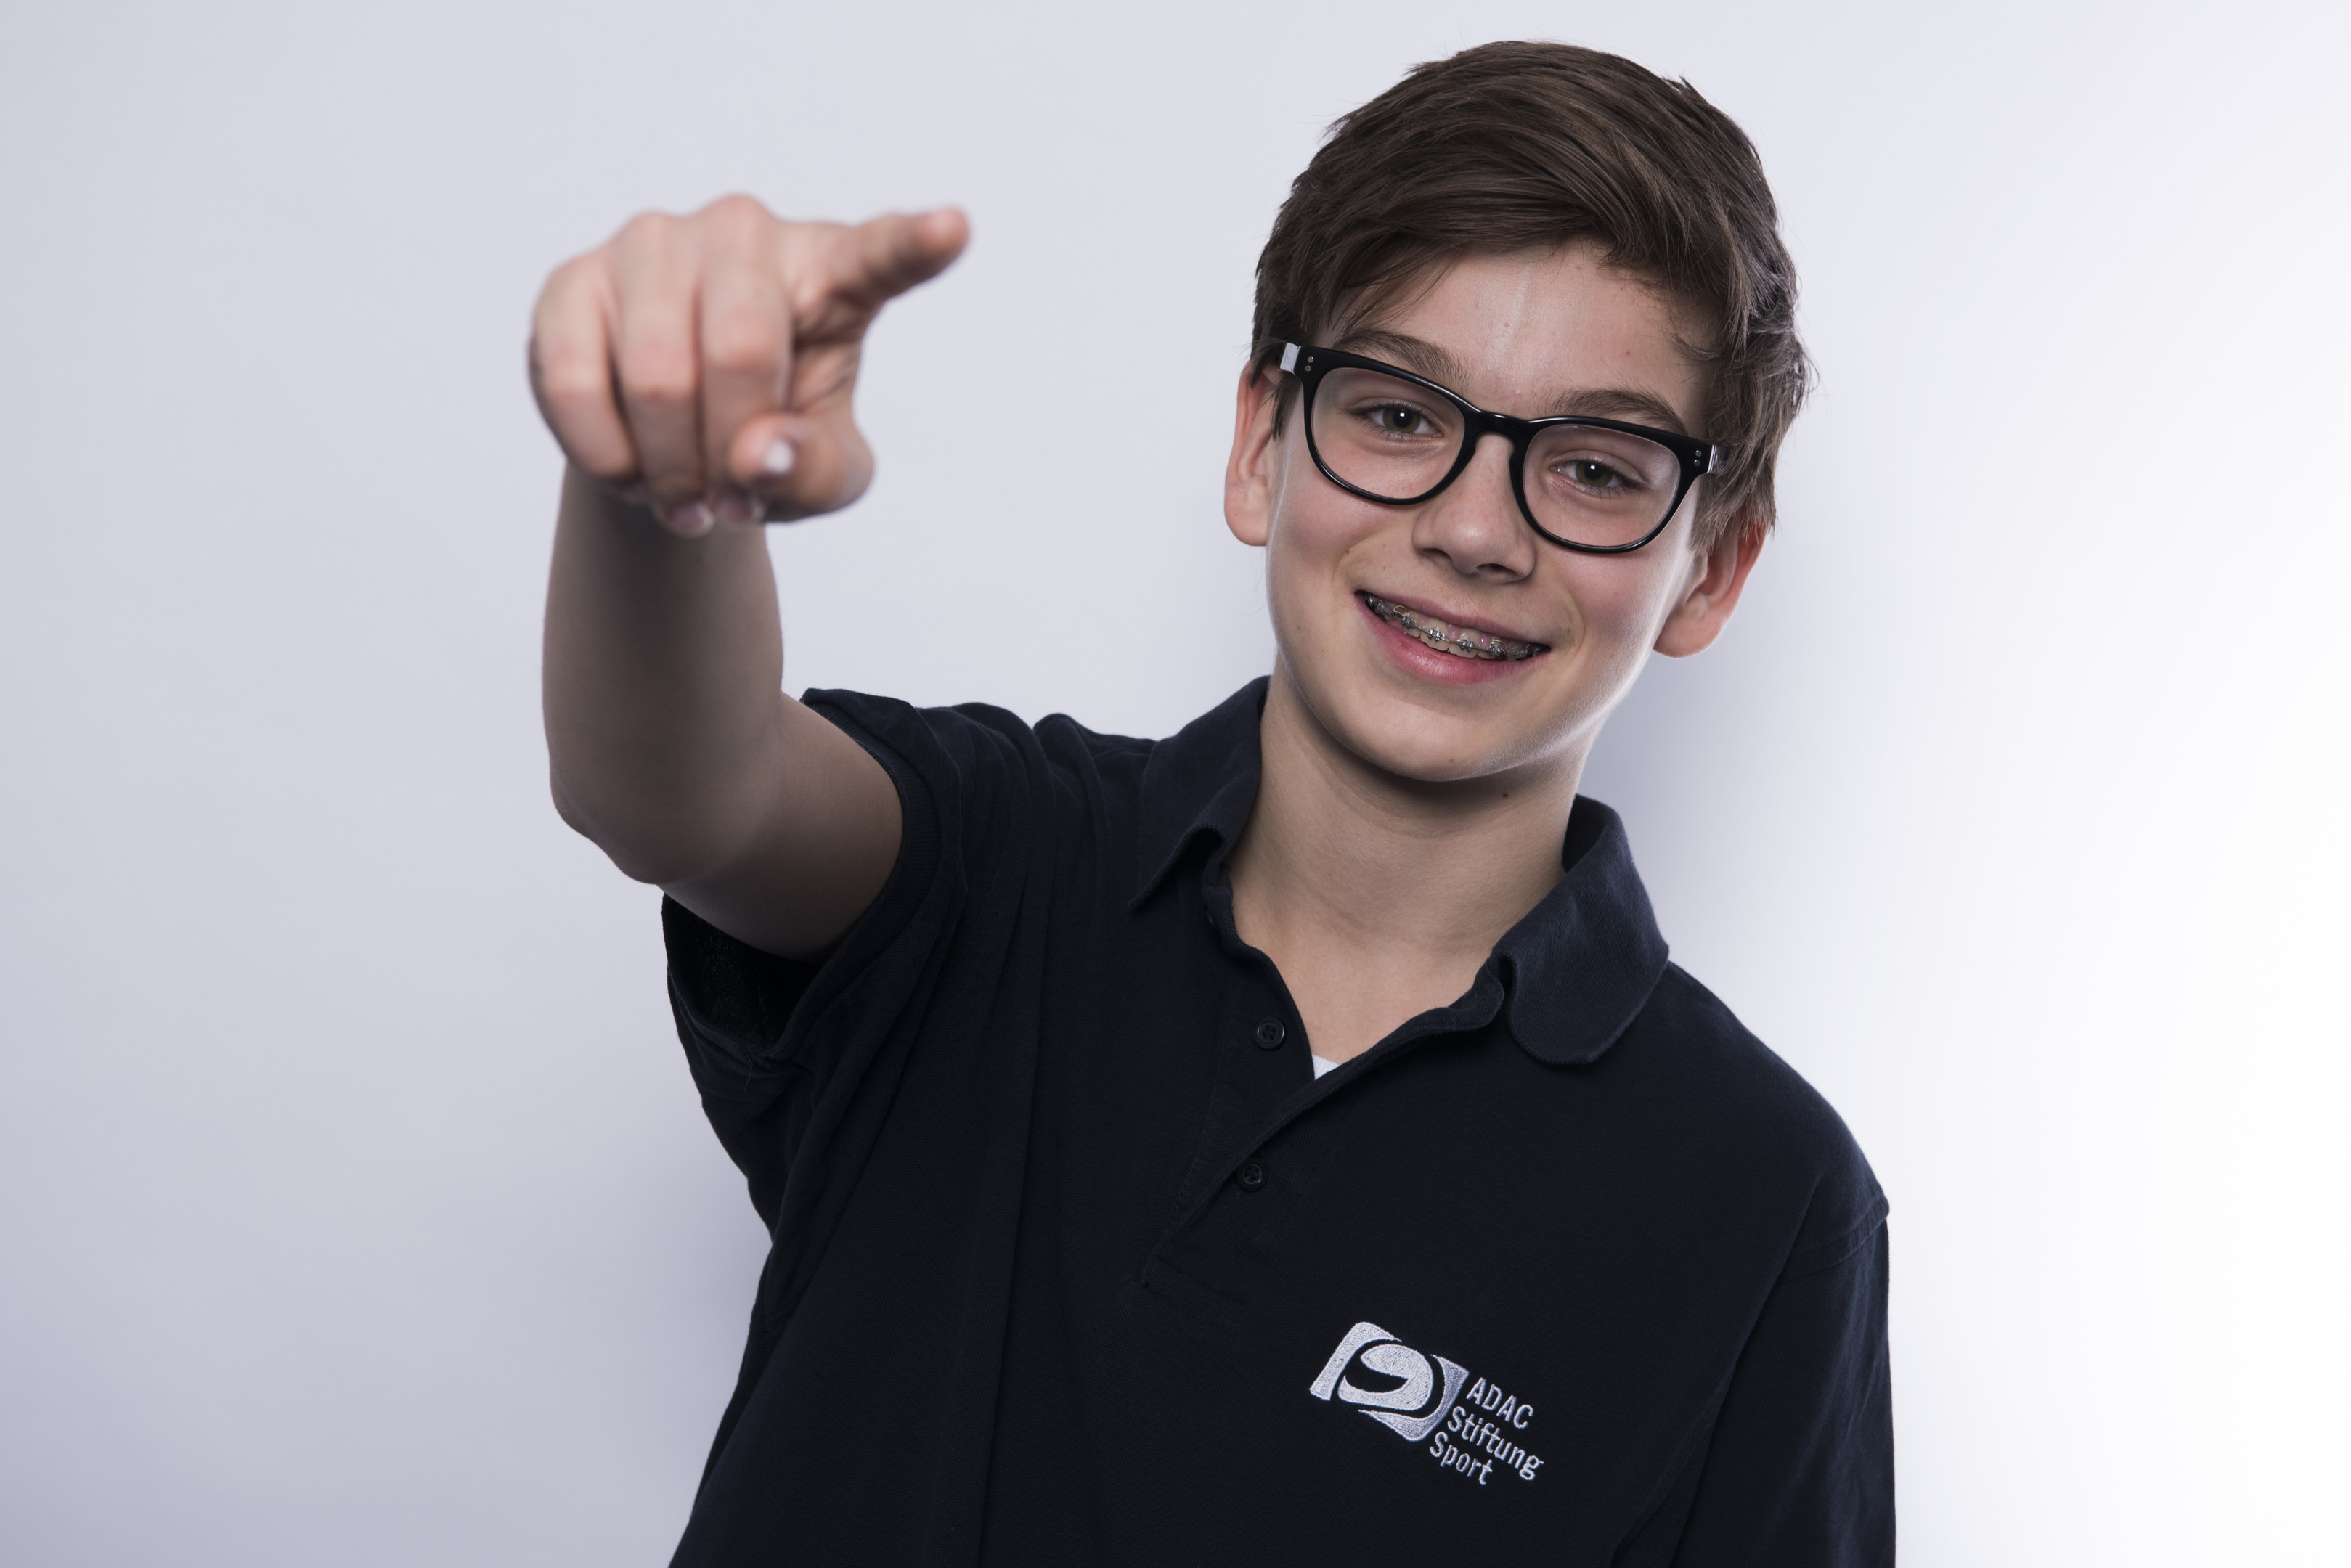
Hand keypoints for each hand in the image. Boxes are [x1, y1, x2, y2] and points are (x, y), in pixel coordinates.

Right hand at [529, 195, 968, 535]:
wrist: (672, 440)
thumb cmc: (769, 436)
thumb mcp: (824, 478)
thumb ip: (817, 472)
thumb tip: (757, 453)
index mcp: (831, 270)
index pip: (879, 257)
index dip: (914, 245)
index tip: (953, 230)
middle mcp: (744, 233)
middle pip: (740, 353)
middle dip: (730, 453)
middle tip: (728, 497)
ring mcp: (652, 242)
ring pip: (656, 376)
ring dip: (669, 467)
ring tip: (683, 490)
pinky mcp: (571, 278)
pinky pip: (576, 383)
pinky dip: (607, 458)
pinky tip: (629, 470)